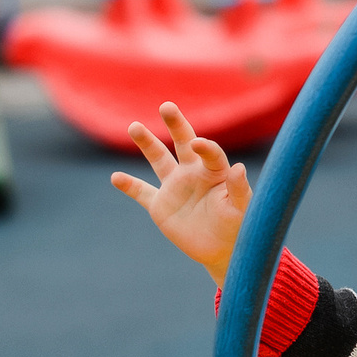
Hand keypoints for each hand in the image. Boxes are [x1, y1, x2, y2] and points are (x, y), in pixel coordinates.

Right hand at [111, 102, 248, 285]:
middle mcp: (194, 173)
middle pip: (183, 142)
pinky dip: (129, 186)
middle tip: (167, 106)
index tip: (199, 143)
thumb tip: (239, 167)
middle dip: (176, 124)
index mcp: (216, 172)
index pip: (210, 153)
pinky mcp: (161, 205)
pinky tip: (115, 178)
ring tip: (135, 126)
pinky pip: (141, 192)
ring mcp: (175, 187)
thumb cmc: (239, 227)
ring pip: (159, 159)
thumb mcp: (241, 209)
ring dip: (147, 143)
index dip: (205, 147)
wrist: (222, 251)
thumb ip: (239, 189)